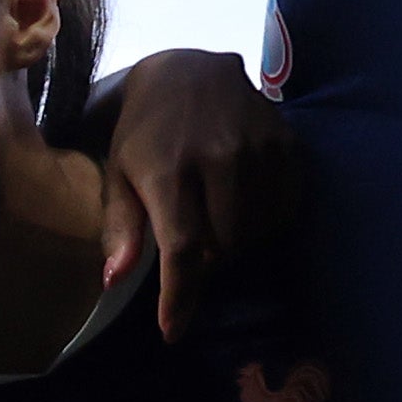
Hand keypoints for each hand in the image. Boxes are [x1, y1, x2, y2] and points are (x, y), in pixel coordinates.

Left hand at [102, 46, 298, 342]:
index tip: (173, 331)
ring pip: (257, 231)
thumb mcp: (117, 174)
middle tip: (190, 244)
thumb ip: (120, 227)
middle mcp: (220, 157)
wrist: (188, 70)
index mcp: (170, 169)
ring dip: (235, 241)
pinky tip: (242, 205)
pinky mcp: (287, 143)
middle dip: (206, 261)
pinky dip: (264, 220)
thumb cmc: (142, 132)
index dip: (180, 296)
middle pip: (225, 246)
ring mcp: (260, 148)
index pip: (183, 248)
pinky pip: (284, 207)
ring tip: (213, 219)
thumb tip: (113, 281)